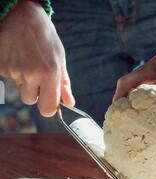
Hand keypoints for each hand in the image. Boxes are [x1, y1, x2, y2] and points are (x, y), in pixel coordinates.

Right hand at [0, 0, 74, 116]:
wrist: (21, 14)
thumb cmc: (44, 36)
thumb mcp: (59, 58)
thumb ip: (63, 83)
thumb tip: (69, 103)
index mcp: (49, 73)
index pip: (47, 109)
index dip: (48, 107)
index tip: (48, 101)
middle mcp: (31, 73)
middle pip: (30, 101)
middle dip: (33, 92)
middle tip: (35, 73)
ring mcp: (14, 70)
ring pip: (19, 89)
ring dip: (23, 80)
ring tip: (26, 60)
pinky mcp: (1, 66)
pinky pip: (8, 78)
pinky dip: (12, 71)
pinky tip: (16, 56)